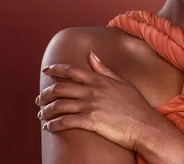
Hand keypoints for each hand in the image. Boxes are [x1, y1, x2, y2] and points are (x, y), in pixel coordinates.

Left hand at [35, 51, 157, 151]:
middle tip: (39, 99)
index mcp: (100, 80)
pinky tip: (48, 127)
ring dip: (46, 110)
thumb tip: (92, 55)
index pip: (72, 70)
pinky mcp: (90, 121)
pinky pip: (65, 122)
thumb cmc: (136, 105)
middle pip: (61, 88)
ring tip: (41, 115)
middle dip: (46, 93)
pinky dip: (53, 124)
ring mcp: (90, 106)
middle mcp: (93, 91)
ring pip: (59, 105)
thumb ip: (104, 69)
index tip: (46, 70)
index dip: (56, 69)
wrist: (144, 125)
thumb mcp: (122, 82)